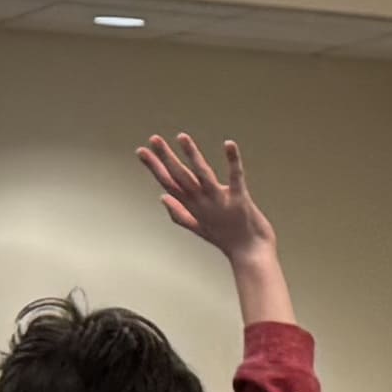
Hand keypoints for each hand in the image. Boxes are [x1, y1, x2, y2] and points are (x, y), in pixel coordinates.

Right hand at [139, 132, 276, 265]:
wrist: (250, 255)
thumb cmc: (227, 240)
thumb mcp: (198, 228)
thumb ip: (179, 213)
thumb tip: (162, 198)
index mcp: (193, 207)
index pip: (168, 183)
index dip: (154, 167)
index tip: (141, 151)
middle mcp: (203, 203)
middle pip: (180, 177)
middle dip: (166, 157)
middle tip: (154, 138)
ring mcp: (220, 201)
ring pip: (202, 174)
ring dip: (192, 155)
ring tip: (182, 137)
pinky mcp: (240, 200)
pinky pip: (236, 177)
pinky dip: (233, 161)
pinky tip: (229, 144)